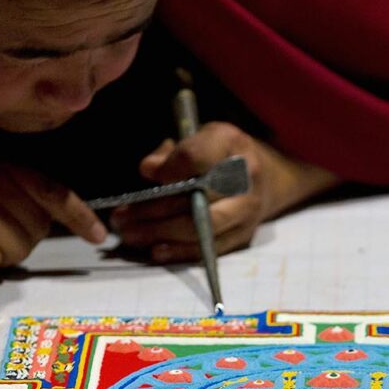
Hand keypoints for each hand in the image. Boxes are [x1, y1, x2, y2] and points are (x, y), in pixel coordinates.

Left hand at [109, 123, 339, 262]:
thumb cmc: (221, 154)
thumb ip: (171, 152)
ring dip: (161, 234)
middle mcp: (246, 177)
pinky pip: (209, 249)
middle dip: (153, 210)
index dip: (169, 168)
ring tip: (129, 234)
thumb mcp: (198, 137)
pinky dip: (180, 252)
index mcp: (232, 143)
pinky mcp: (244, 235)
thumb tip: (148, 171)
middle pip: (196, 198)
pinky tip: (155, 250)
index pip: (195, 156)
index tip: (147, 174)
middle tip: (121, 217)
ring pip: (201, 228)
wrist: (267, 177)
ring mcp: (248, 210)